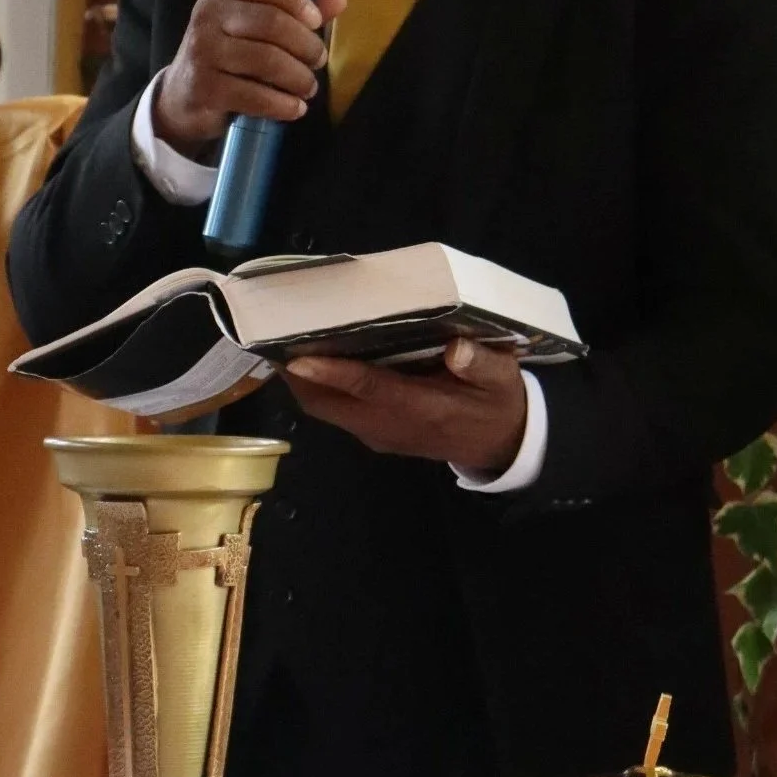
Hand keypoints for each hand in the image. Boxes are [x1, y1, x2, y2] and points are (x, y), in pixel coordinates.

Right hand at [154, 0, 345, 153]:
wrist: (183, 96)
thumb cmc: (230, 56)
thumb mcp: (255, 27)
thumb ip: (295, 12)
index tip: (316, 22)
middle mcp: (208, 16)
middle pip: (271, 22)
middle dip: (306, 45)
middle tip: (319, 61)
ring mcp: (202, 52)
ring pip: (266, 60)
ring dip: (298, 77)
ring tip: (308, 87)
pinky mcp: (204, 88)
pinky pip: (254, 95)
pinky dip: (283, 104)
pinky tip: (295, 108)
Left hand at [282, 339, 526, 474]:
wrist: (501, 444)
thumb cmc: (497, 402)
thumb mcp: (501, 378)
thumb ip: (481, 363)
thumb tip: (456, 348)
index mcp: (420, 408)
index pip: (368, 389)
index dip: (332, 373)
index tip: (297, 358)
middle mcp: (389, 425)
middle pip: (327, 404)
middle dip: (297, 374)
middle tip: (274, 333)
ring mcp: (378, 433)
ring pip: (325, 409)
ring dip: (301, 381)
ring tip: (283, 339)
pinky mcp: (375, 433)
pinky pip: (335, 412)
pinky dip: (317, 387)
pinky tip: (314, 357)